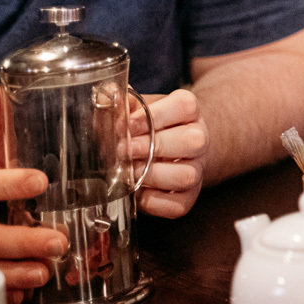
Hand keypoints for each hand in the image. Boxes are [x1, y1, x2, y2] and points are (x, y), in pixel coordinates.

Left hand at [127, 89, 207, 217]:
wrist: (175, 149)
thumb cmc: (152, 128)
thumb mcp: (140, 109)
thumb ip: (123, 105)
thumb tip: (104, 99)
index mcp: (189, 112)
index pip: (184, 106)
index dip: (155, 115)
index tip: (128, 124)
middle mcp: (200, 140)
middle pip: (192, 141)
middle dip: (153, 147)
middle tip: (124, 150)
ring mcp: (197, 170)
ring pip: (186, 175)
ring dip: (151, 175)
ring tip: (128, 171)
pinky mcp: (189, 197)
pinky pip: (177, 205)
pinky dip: (153, 201)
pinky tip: (138, 190)